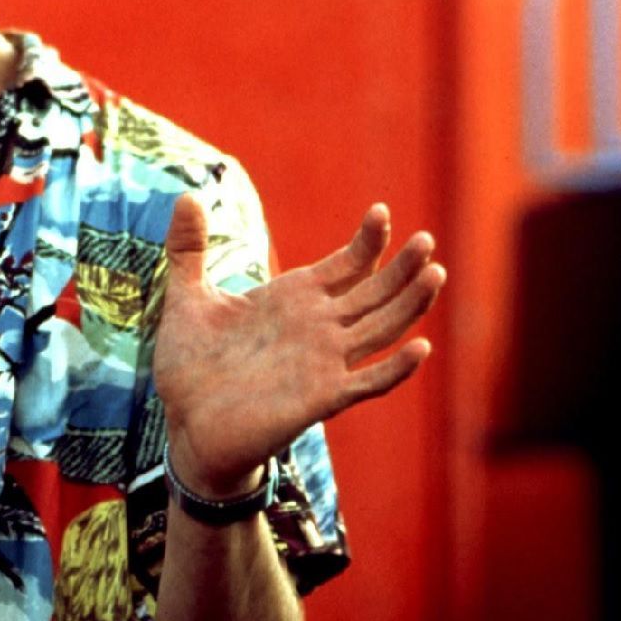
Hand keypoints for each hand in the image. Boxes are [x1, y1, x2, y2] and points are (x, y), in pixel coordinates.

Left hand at [153, 196, 444, 496]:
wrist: (185, 424)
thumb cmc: (190, 364)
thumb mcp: (187, 298)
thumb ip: (189, 249)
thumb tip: (185, 195)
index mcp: (292, 299)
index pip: (344, 265)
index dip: (367, 242)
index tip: (381, 212)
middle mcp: (316, 327)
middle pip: (373, 291)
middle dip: (402, 267)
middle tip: (426, 239)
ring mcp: (323, 361)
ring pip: (380, 328)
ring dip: (409, 305)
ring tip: (434, 273)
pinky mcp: (320, 398)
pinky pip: (368, 382)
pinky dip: (395, 368)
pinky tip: (420, 348)